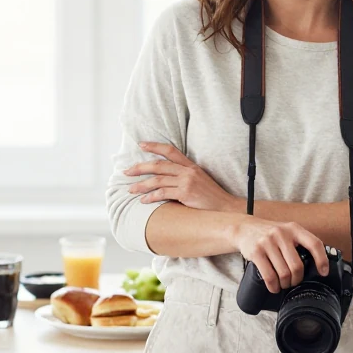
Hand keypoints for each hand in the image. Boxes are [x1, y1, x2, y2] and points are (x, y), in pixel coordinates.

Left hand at [126, 142, 241, 211]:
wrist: (226, 208)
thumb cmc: (212, 198)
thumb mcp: (200, 181)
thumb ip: (185, 177)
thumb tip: (166, 180)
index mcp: (191, 166)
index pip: (170, 151)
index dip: (154, 146)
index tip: (141, 144)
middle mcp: (188, 171)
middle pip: (159, 165)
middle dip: (140, 167)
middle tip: (126, 171)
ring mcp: (187, 181)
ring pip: (158, 180)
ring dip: (141, 185)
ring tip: (130, 189)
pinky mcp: (186, 193)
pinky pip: (163, 193)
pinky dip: (151, 197)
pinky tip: (143, 201)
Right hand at [230, 218, 329, 293]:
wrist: (244, 228)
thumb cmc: (269, 233)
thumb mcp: (286, 231)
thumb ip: (299, 242)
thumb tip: (317, 262)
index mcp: (293, 229)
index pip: (314, 244)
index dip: (322, 260)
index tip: (323, 272)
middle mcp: (281, 234)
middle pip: (297, 266)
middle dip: (297, 279)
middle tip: (294, 282)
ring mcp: (268, 242)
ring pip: (284, 273)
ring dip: (285, 284)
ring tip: (283, 284)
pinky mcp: (256, 252)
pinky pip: (269, 276)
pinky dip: (273, 286)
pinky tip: (274, 287)